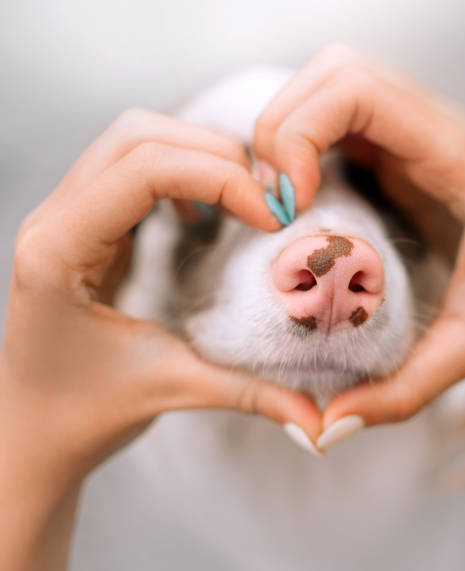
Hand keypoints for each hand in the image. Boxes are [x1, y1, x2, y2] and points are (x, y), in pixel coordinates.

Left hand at [0, 109, 320, 501]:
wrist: (35, 428)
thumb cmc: (82, 412)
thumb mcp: (170, 390)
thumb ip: (250, 392)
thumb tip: (318, 418)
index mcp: (60, 251)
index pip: (142, 170)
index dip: (218, 180)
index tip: (271, 218)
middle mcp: (55, 221)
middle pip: (137, 136)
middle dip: (213, 155)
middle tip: (264, 200)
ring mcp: (66, 218)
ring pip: (133, 142)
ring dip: (198, 156)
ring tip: (243, 197)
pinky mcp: (86, 227)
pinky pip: (131, 170)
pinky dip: (180, 174)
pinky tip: (202, 213)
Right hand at [254, 44, 464, 441]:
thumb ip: (399, 393)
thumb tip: (325, 428)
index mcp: (461, 160)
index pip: (360, 92)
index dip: (300, 133)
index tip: (288, 204)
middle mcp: (438, 130)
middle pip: (336, 72)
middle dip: (281, 127)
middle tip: (275, 203)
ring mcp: (417, 135)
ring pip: (331, 84)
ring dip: (287, 130)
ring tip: (282, 200)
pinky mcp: (401, 150)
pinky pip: (338, 117)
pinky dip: (301, 142)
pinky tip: (299, 197)